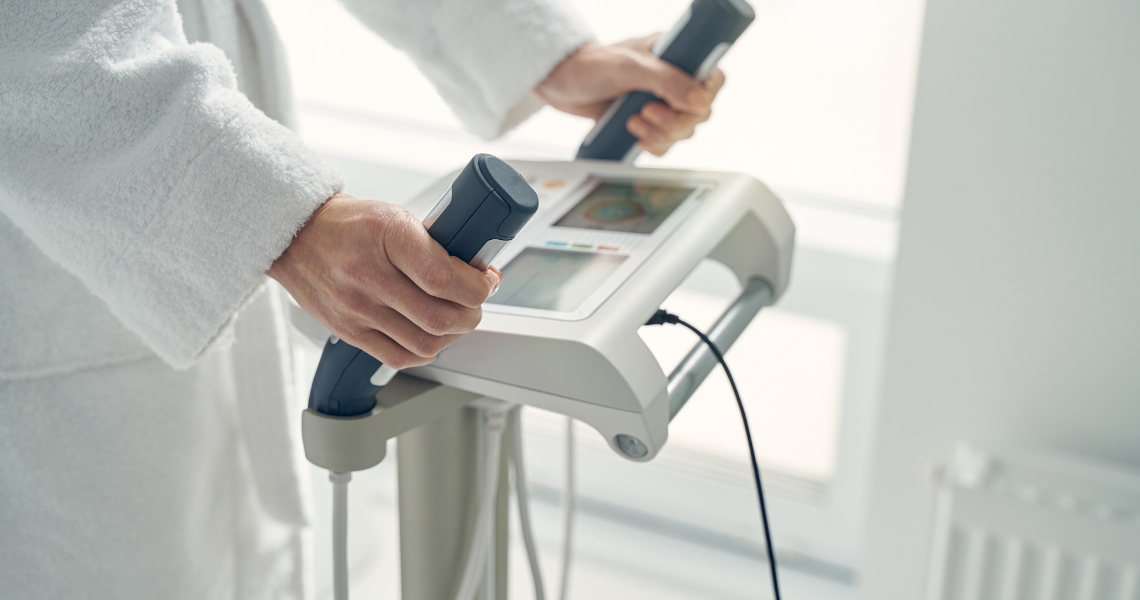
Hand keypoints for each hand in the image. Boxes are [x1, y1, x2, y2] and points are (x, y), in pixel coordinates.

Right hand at [268, 194, 502, 368]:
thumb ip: (434, 244)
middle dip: (471, 313)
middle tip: (475, 301)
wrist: (297, 234)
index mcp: (386, 236)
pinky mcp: (348, 331)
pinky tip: (430, 333)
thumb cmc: (348, 224)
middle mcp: (368, 275)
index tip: (486, 281)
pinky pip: (400, 357)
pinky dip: (426, 350)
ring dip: (453, 334)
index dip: (477, 286)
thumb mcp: (395, 217)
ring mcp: (356, 308)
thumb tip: (476, 270)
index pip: (443, 278)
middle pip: (440, 317)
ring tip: (455, 317)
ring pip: (425, 343)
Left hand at [535, 35, 725, 155]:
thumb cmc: (589, 65)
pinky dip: (653, 144)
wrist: (559, 82)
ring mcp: (660, 102)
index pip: (712, 77)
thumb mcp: (629, 68)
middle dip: (675, 121)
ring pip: (683, 131)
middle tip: (647, 113)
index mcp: (675, 55)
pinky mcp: (647, 123)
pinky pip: (665, 143)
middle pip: (699, 112)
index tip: (687, 104)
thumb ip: (666, 81)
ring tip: (633, 121)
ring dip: (661, 133)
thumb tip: (699, 100)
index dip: (705, 95)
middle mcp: (672, 79)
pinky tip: (635, 134)